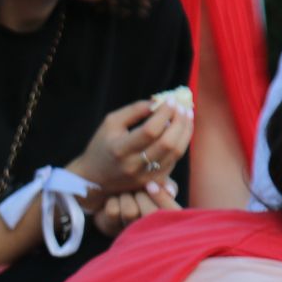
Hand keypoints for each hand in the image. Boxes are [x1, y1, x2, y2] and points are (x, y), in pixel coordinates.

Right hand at [69, 98, 193, 195]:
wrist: (94, 179)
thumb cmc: (102, 146)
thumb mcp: (111, 123)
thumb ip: (134, 110)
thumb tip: (158, 102)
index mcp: (120, 150)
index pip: (150, 131)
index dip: (164, 114)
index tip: (170, 100)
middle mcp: (133, 166)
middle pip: (167, 143)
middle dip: (179, 122)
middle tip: (182, 107)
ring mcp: (145, 176)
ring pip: (175, 153)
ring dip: (185, 131)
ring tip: (186, 116)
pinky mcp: (152, 181)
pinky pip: (174, 160)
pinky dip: (181, 143)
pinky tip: (181, 131)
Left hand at [92, 178, 182, 236]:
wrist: (110, 189)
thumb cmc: (141, 186)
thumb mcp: (157, 182)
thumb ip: (167, 184)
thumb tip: (169, 192)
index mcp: (167, 218)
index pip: (171, 212)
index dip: (162, 197)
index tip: (151, 184)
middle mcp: (149, 229)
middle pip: (150, 212)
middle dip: (142, 195)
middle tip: (136, 189)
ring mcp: (129, 231)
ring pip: (129, 212)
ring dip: (125, 197)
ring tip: (124, 193)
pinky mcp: (111, 228)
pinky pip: (113, 212)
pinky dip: (111, 200)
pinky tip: (113, 199)